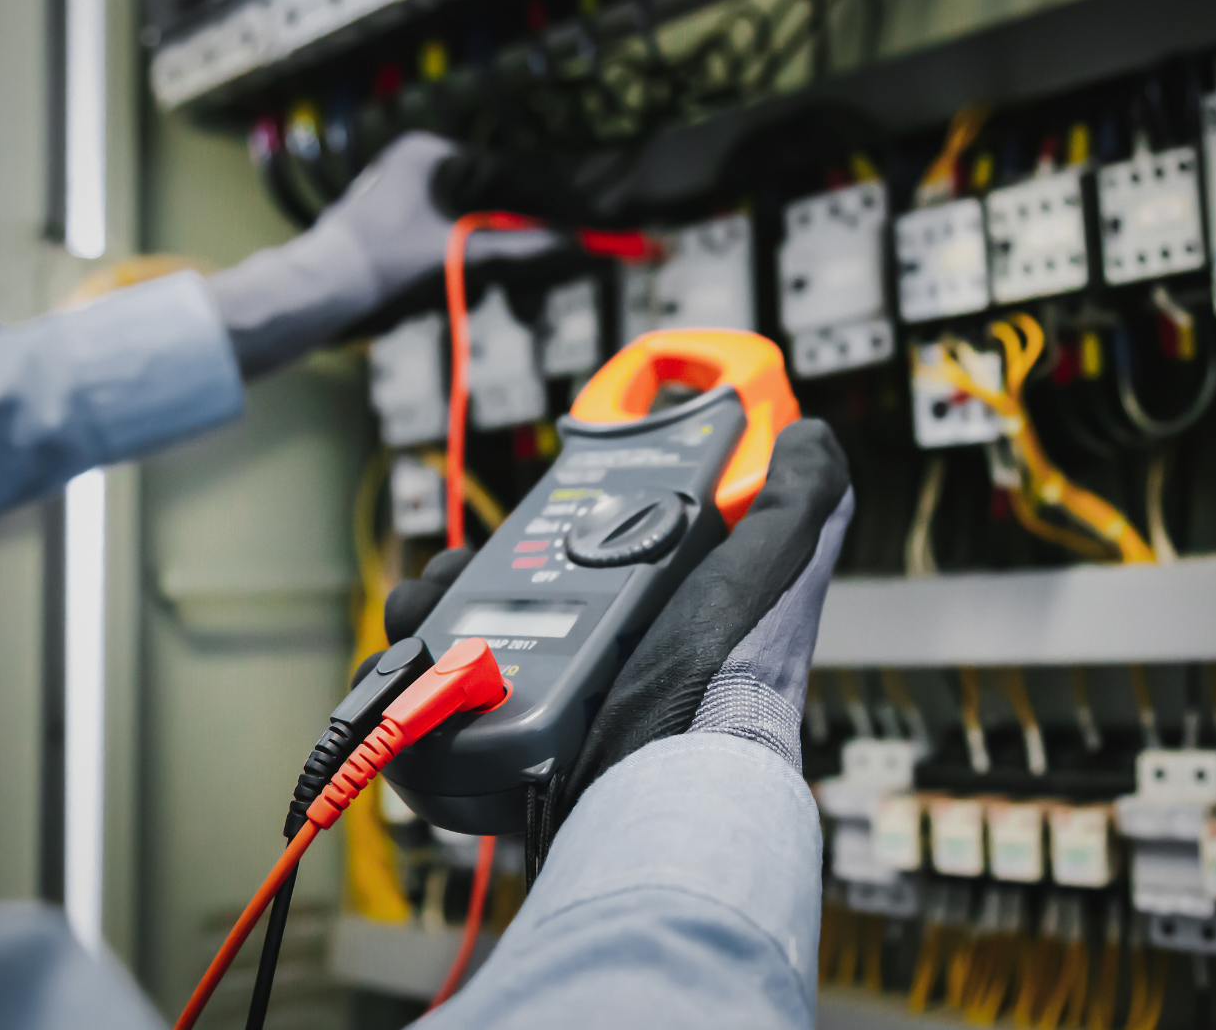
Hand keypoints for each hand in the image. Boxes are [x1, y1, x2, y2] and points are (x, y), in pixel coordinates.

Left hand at [207, 132, 558, 379]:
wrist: (318, 294)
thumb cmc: (382, 265)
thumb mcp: (458, 255)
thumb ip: (516, 248)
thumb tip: (567, 243)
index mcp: (430, 156)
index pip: (506, 174)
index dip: (544, 203)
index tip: (574, 226)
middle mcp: (417, 166)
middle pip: (491, 202)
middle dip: (517, 241)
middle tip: (549, 266)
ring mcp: (405, 196)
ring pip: (471, 226)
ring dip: (491, 260)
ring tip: (503, 292)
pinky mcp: (397, 227)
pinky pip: (449, 240)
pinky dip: (465, 265)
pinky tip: (470, 289)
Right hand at [373, 419, 852, 838]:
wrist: (666, 782)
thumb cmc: (725, 678)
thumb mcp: (771, 566)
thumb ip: (798, 500)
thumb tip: (808, 434)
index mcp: (657, 610)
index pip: (593, 546)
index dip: (558, 517)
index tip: (540, 505)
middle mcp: (603, 656)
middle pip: (511, 587)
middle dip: (471, 563)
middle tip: (461, 563)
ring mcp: (550, 700)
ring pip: (462, 635)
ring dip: (431, 610)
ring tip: (426, 609)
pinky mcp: (503, 741)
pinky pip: (435, 697)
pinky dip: (408, 674)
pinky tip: (409, 662)